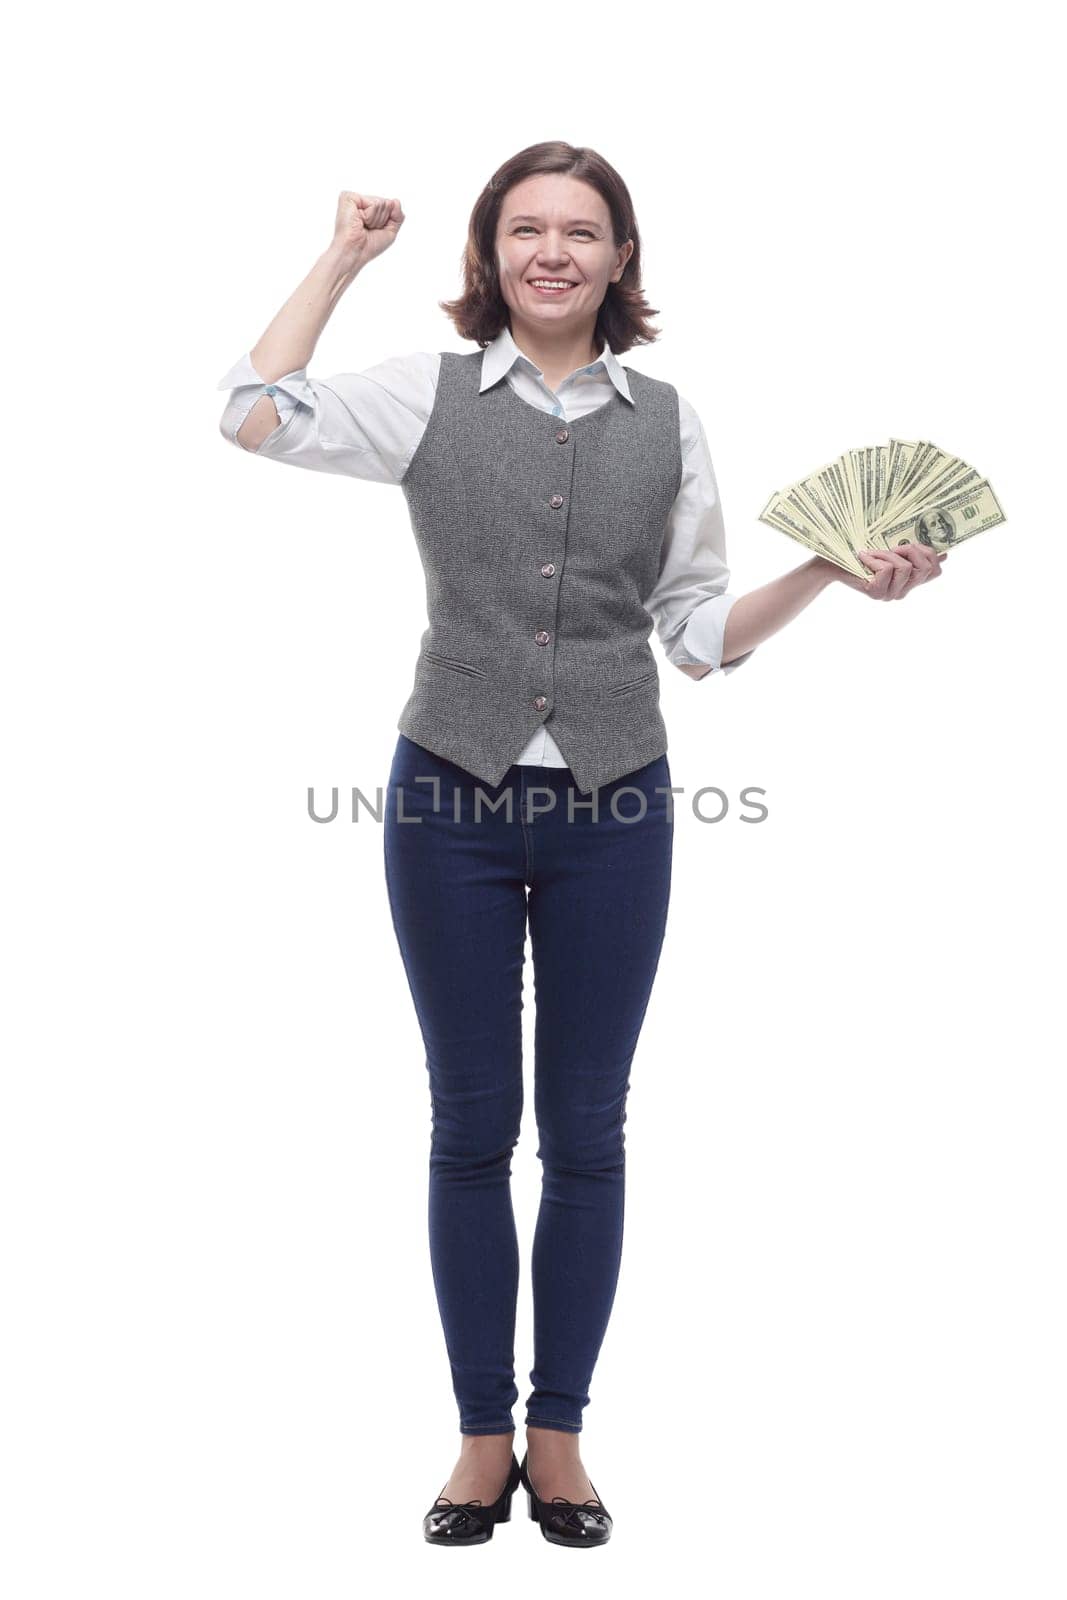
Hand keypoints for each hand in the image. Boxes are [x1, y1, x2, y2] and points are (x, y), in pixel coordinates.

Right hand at [331, 190, 404, 269]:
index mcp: (369, 209)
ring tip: (362, 226)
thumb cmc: (368, 246)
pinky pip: (373, 203)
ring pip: (381, 203)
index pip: (390, 207)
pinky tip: (359, 221)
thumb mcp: (390, 232)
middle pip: (386, 204)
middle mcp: (361, 202)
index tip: (373, 230)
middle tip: (367, 229)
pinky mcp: (349, 197)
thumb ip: (398, 216)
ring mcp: (354, 199)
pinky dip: (370, 216)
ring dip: (375, 220)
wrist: (354, 252)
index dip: (386, 222)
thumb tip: (396, 201)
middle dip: (382, 220)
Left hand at [830, 542, 946, 598]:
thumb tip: (944, 554)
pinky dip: (877, 557)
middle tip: (892, 547)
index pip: (935, 571)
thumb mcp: (892, 549)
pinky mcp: (876, 593)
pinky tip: (864, 557)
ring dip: (890, 553)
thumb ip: (915, 553)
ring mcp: (889, 595)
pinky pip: (889, 569)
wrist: (832, 562)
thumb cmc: (861, 553)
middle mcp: (901, 592)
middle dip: (911, 549)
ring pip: (906, 568)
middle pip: (926, 568)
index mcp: (908, 582)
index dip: (930, 554)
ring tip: (874, 553)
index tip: (912, 544)